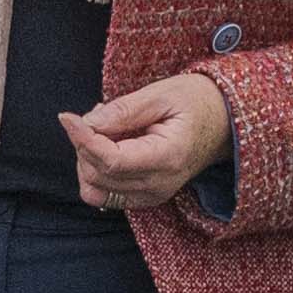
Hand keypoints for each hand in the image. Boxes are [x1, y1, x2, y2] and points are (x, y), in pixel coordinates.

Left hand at [61, 71, 230, 213]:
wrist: (225, 123)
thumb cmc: (196, 102)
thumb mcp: (161, 94)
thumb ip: (123, 110)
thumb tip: (86, 122)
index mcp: (167, 158)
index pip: (111, 160)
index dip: (82, 139)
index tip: (67, 116)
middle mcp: (158, 185)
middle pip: (98, 175)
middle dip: (84, 144)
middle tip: (99, 113)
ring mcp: (151, 196)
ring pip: (94, 189)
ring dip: (88, 158)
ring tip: (106, 129)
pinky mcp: (144, 198)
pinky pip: (104, 194)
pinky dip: (96, 170)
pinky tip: (109, 146)